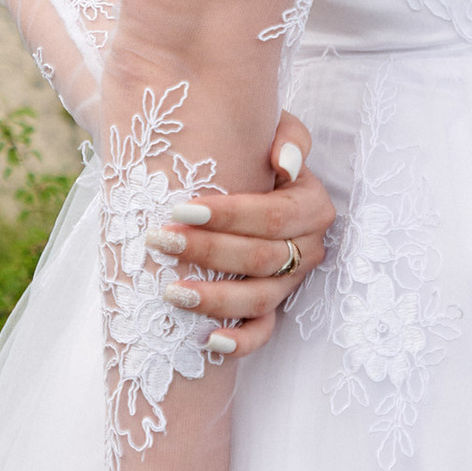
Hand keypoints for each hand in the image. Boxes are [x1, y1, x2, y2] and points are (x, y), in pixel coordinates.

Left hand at [141, 109, 333, 360]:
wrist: (237, 169)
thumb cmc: (251, 148)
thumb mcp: (272, 128)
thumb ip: (287, 136)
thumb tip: (286, 163)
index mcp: (311, 205)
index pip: (271, 217)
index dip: (228, 216)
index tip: (181, 208)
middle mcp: (307, 247)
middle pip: (261, 258)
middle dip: (208, 252)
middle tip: (160, 240)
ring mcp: (290, 281)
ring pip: (260, 300)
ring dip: (216, 300)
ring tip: (171, 292)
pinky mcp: (272, 306)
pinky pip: (263, 332)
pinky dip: (239, 342)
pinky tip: (208, 341)